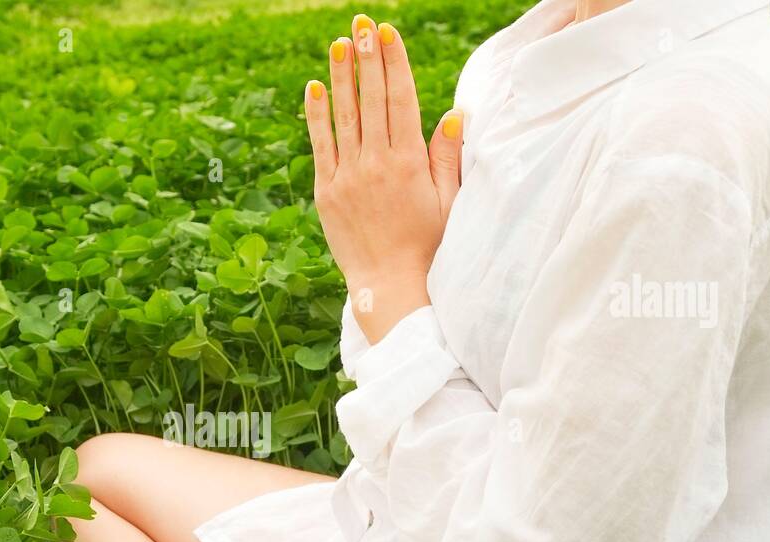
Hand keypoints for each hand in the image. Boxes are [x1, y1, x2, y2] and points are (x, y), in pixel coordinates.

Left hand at [304, 15, 462, 342]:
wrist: (390, 288)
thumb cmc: (427, 247)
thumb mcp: (448, 202)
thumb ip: (447, 157)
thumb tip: (453, 114)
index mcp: (408, 164)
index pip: (400, 100)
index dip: (393, 64)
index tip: (388, 34)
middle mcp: (375, 165)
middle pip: (370, 100)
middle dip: (367, 58)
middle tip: (363, 24)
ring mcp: (347, 178)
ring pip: (343, 117)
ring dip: (341, 77)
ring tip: (340, 43)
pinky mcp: (327, 193)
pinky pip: (320, 146)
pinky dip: (317, 116)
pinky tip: (315, 87)